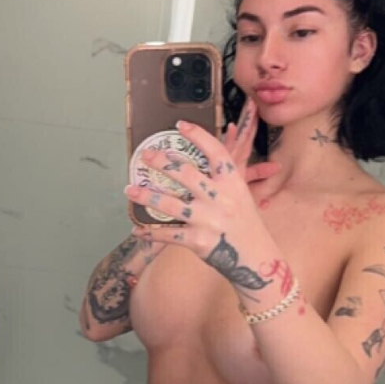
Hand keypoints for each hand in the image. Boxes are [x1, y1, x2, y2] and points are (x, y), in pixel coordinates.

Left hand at [124, 97, 282, 302]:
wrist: (256, 258)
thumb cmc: (245, 222)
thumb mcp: (242, 194)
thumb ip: (228, 173)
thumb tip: (227, 136)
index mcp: (233, 184)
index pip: (215, 152)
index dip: (198, 136)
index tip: (180, 125)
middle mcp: (220, 199)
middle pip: (186, 173)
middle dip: (161, 163)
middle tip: (145, 156)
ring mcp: (207, 220)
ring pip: (169, 204)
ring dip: (146, 196)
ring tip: (129, 189)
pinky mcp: (197, 241)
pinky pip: (167, 235)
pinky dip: (150, 233)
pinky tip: (137, 230)